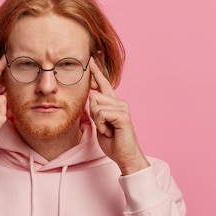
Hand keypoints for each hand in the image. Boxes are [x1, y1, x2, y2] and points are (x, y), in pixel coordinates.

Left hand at [89, 58, 149, 175]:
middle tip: (104, 128)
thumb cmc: (114, 142)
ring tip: (107, 130)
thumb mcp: (99, 124)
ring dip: (97, 121)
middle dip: (93, 115)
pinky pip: (100, 113)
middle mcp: (119, 102)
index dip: (96, 71)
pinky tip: (110, 131)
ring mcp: (122, 107)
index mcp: (114, 103)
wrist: (125, 157)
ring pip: (95, 105)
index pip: (103, 84)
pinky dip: (101, 125)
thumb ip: (95, 110)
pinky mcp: (123, 115)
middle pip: (93, 96)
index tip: (91, 58)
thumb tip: (90, 97)